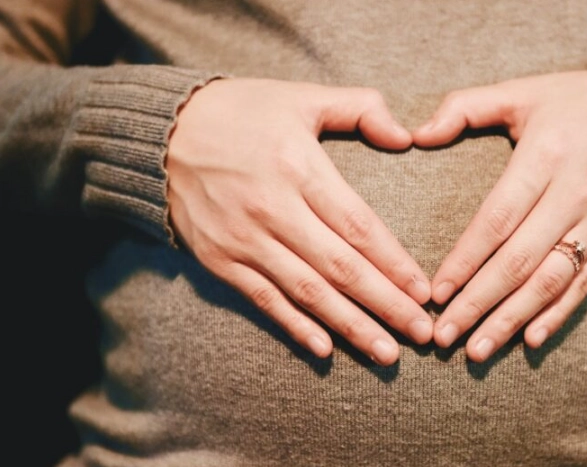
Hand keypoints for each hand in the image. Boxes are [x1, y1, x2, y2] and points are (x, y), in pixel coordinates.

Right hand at [167, 79, 432, 364]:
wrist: (162, 132)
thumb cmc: (242, 112)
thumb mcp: (301, 97)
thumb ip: (360, 108)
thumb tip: (406, 136)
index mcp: (298, 167)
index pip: (358, 226)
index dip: (394, 263)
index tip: (424, 292)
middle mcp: (272, 209)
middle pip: (340, 268)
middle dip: (386, 304)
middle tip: (422, 334)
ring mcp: (243, 239)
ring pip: (307, 292)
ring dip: (350, 326)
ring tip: (387, 352)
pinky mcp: (220, 260)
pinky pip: (264, 300)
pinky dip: (295, 326)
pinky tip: (326, 349)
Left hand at [413, 69, 586, 360]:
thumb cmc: (580, 102)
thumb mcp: (524, 91)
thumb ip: (466, 107)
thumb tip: (416, 134)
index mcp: (545, 157)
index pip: (497, 220)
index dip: (464, 260)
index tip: (435, 292)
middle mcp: (573, 196)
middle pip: (518, 262)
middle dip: (477, 303)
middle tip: (443, 335)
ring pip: (549, 282)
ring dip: (510, 320)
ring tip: (476, 350)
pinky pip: (584, 286)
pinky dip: (557, 316)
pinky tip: (530, 340)